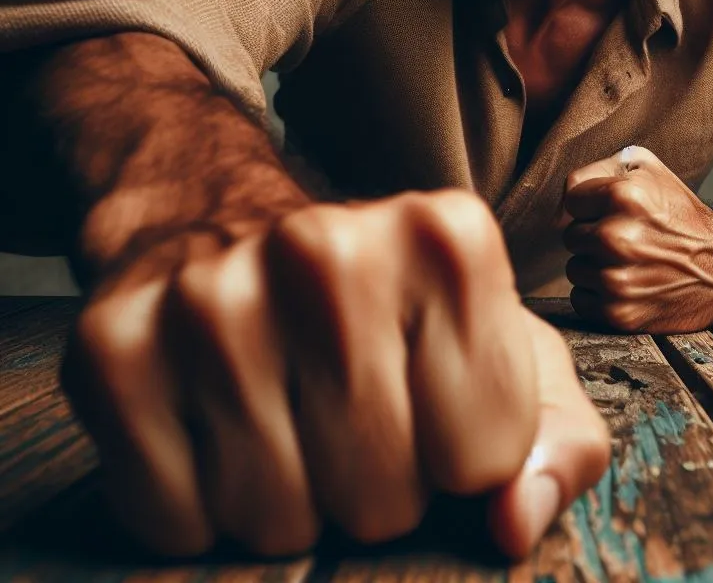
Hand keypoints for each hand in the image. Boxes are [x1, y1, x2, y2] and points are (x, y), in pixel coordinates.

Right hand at [61, 190, 608, 558]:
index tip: (430, 396)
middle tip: (349, 406)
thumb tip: (513, 525)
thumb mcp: (505, 351)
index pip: (485, 456)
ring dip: (292, 496)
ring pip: (278, 520)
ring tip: (285, 408)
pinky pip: (176, 520)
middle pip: (383, 497)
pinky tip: (215, 420)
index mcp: (447, 237)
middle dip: (377, 484)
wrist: (231, 230)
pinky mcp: (112, 348)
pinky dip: (202, 504)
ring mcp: (211, 295)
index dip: (461, 453)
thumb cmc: (390, 308)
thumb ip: (558, 440)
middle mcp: (327, 248)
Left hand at [562, 146, 712, 332]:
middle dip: (593, 236)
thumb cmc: (681, 215)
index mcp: (624, 196)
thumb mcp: (647, 169)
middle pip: (570, 236)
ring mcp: (617, 279)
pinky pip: (580, 299)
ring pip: (574, 269)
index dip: (593, 206)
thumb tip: (563, 201)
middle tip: (627, 238)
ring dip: (595, 266)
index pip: (571, 200)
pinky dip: (597, 294)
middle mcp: (617, 237)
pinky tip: (628, 283)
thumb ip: (597, 170)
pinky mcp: (619, 312)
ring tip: (630, 261)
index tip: (615, 212)